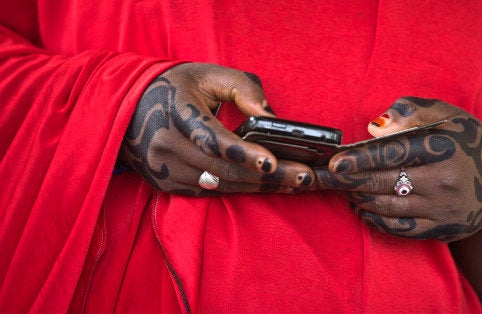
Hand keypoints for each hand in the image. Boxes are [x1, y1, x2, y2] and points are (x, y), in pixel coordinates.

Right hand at [119, 63, 313, 195]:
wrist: (129, 108)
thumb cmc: (178, 87)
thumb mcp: (208, 74)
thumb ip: (244, 88)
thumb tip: (272, 118)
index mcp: (176, 111)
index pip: (211, 138)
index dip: (242, 152)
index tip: (272, 161)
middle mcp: (167, 145)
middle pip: (223, 169)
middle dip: (268, 176)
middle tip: (305, 176)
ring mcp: (166, 169)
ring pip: (221, 185)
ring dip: (260, 187)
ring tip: (297, 183)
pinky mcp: (169, 184)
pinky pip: (212, 192)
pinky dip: (242, 190)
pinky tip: (269, 186)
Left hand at [313, 97, 481, 241]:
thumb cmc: (467, 141)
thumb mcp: (447, 115)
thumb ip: (411, 112)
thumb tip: (374, 127)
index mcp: (444, 147)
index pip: (394, 153)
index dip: (361, 158)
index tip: (335, 162)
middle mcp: (445, 180)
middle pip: (386, 182)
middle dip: (348, 181)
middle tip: (322, 178)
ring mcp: (444, 209)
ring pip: (389, 207)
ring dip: (359, 198)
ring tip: (342, 188)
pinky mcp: (444, 229)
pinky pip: (401, 229)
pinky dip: (375, 220)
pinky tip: (361, 208)